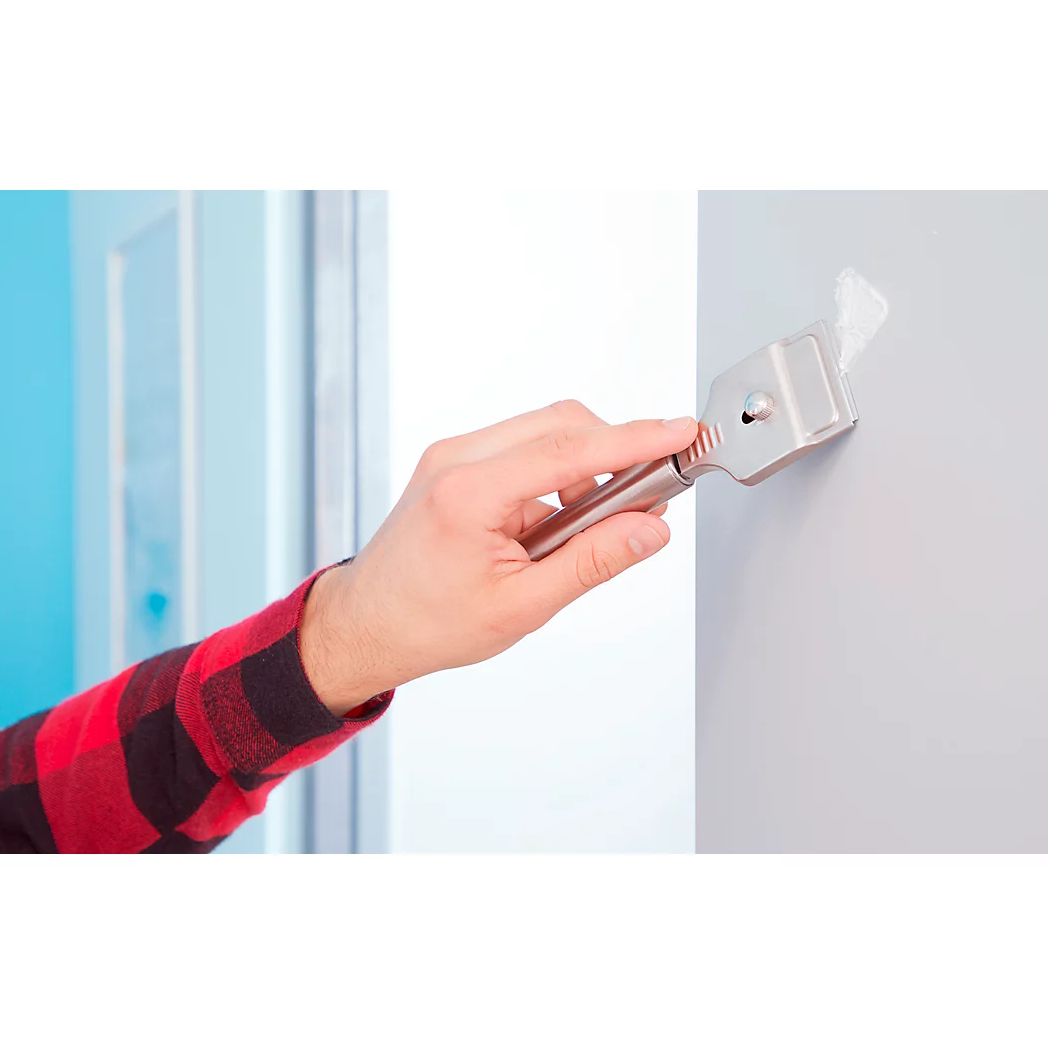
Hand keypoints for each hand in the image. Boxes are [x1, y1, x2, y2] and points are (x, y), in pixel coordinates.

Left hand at [299, 401, 697, 713]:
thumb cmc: (428, 623)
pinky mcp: (455, 462)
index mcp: (468, 494)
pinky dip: (554, 476)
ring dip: (582, 470)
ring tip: (581, 532)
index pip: (570, 449)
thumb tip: (649, 530)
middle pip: (561, 424)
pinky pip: (522, 449)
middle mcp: (456, 459)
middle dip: (614, 452)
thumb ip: (592, 562)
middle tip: (645, 499)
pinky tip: (550, 527)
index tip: (681, 431)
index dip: (635, 439)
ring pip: (543, 433)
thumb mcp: (521, 606)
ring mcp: (451, 455)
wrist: (367, 624)